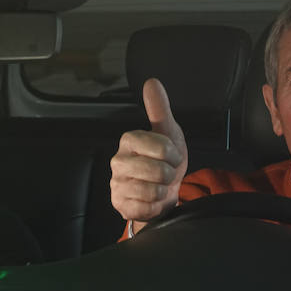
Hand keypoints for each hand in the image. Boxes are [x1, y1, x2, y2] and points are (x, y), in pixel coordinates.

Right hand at [110, 78, 187, 231]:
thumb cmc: (164, 160)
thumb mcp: (168, 133)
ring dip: (163, 192)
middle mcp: (118, 161)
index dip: (173, 155)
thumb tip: (152, 82)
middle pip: (158, 172)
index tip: (172, 157)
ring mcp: (117, 184)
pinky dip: (156, 206)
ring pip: (152, 191)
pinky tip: (152, 200)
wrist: (162, 191)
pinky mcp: (120, 204)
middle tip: (166, 174)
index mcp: (129, 139)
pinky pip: (146, 208)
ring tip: (159, 186)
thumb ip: (159, 109)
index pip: (160, 147)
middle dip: (170, 176)